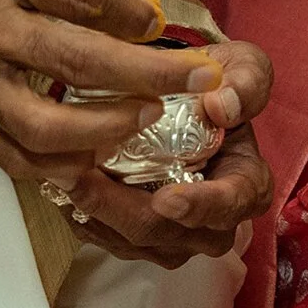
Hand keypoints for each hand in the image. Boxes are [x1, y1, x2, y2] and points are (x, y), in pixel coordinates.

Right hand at [0, 0, 216, 191]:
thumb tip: (120, 2)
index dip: (127, 13)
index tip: (162, 23)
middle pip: (73, 60)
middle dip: (145, 74)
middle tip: (196, 79)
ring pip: (43, 127)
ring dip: (105, 130)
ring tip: (146, 118)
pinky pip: (14, 157)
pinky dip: (61, 168)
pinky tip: (100, 162)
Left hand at [60, 42, 276, 267]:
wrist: (182, 99)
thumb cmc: (214, 86)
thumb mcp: (242, 68)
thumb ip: (245, 83)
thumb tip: (222, 108)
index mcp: (247, 186)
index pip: (231, 206)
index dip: (200, 207)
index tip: (168, 199)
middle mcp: (213, 224)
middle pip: (168, 232)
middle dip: (120, 210)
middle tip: (81, 178)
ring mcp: (173, 237)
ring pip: (129, 240)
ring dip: (92, 210)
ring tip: (59, 172)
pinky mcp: (136, 239)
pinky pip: (104, 237)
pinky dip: (79, 211)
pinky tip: (59, 180)